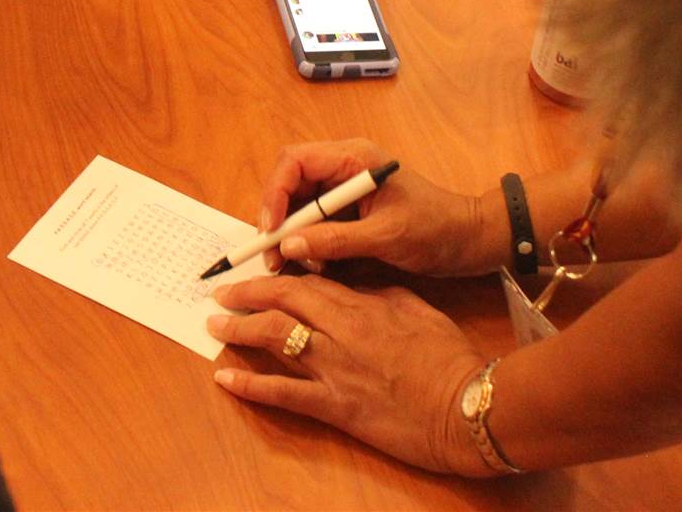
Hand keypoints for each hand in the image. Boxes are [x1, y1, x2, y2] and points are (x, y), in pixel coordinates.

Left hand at [209, 274, 491, 477]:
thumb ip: (379, 292)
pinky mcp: (335, 406)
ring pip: (274, 337)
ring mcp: (334, 368)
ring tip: (214, 325)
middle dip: (246, 294)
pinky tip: (225, 378)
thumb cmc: (449, 358)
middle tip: (221, 292)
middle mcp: (340, 330)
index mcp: (361, 304)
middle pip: (281, 301)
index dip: (278, 276)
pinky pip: (283, 392)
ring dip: (238, 328)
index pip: (308, 281)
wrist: (467, 407)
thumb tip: (352, 284)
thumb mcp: (416, 308)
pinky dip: (250, 384)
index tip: (258, 274)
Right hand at [260, 139, 495, 277]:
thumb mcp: (386, 237)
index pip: (294, 161)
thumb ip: (336, 240)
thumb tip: (289, 246)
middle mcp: (343, 168)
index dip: (275, 193)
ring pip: (300, 205)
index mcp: (352, 159)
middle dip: (278, 219)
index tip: (271, 230)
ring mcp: (345, 189)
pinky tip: (312, 265)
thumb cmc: (436, 230)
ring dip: (291, 235)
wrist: (472, 239)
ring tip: (288, 266)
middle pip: (290, 183)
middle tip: (271, 256)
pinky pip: (316, 222)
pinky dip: (309, 243)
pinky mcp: (349, 210)